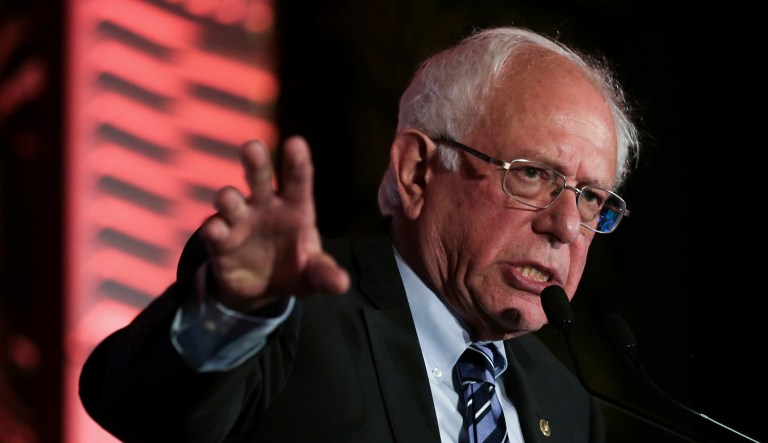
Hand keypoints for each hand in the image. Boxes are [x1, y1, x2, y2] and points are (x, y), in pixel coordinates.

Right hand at [199, 136, 349, 311]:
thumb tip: (341, 284)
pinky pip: (214, 231)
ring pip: (230, 200)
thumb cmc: (295, 268)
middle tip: (252, 147)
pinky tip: (215, 229)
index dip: (297, 162)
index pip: (297, 180)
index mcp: (294, 207)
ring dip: (227, 197)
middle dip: (255, 162)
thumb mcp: (314, 274)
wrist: (263, 290)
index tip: (295, 143)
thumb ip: (325, 275)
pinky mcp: (220, 242)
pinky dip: (213, 229)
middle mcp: (265, 206)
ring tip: (228, 198)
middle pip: (258, 177)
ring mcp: (240, 221)